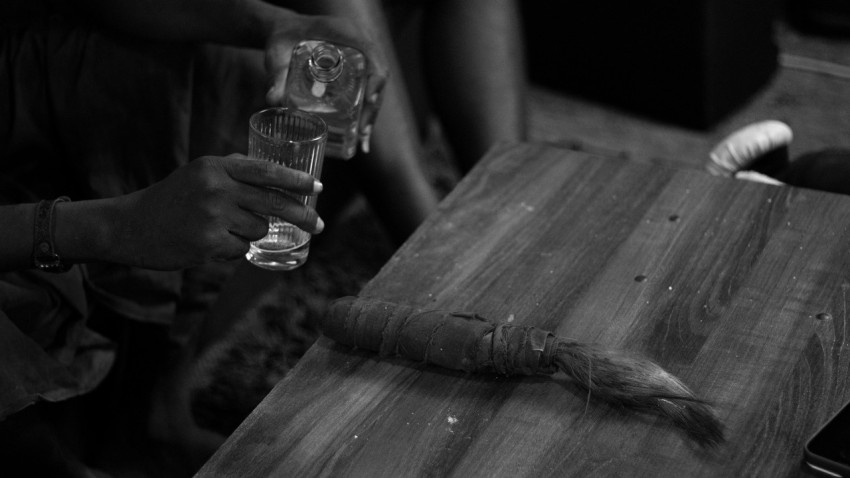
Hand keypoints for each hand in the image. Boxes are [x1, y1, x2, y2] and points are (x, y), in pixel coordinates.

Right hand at [112, 154, 321, 269]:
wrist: (131, 226)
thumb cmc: (171, 200)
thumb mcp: (199, 173)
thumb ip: (234, 170)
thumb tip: (276, 174)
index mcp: (216, 167)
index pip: (266, 171)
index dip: (296, 181)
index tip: (318, 189)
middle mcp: (216, 187)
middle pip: (273, 203)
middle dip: (302, 215)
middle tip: (320, 225)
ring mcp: (212, 216)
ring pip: (259, 229)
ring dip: (249, 233)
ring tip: (221, 229)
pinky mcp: (208, 243)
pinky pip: (242, 249)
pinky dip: (233, 249)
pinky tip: (209, 243)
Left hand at [263, 13, 388, 120]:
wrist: (285, 32)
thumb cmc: (282, 37)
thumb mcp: (277, 53)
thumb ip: (276, 73)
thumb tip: (273, 99)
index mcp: (346, 31)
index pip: (371, 53)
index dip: (375, 77)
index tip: (368, 99)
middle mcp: (358, 43)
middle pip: (376, 75)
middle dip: (373, 105)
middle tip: (362, 132)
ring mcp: (360, 57)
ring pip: (374, 85)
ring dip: (371, 111)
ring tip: (362, 138)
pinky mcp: (356, 69)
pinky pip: (366, 89)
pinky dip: (365, 110)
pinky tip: (359, 132)